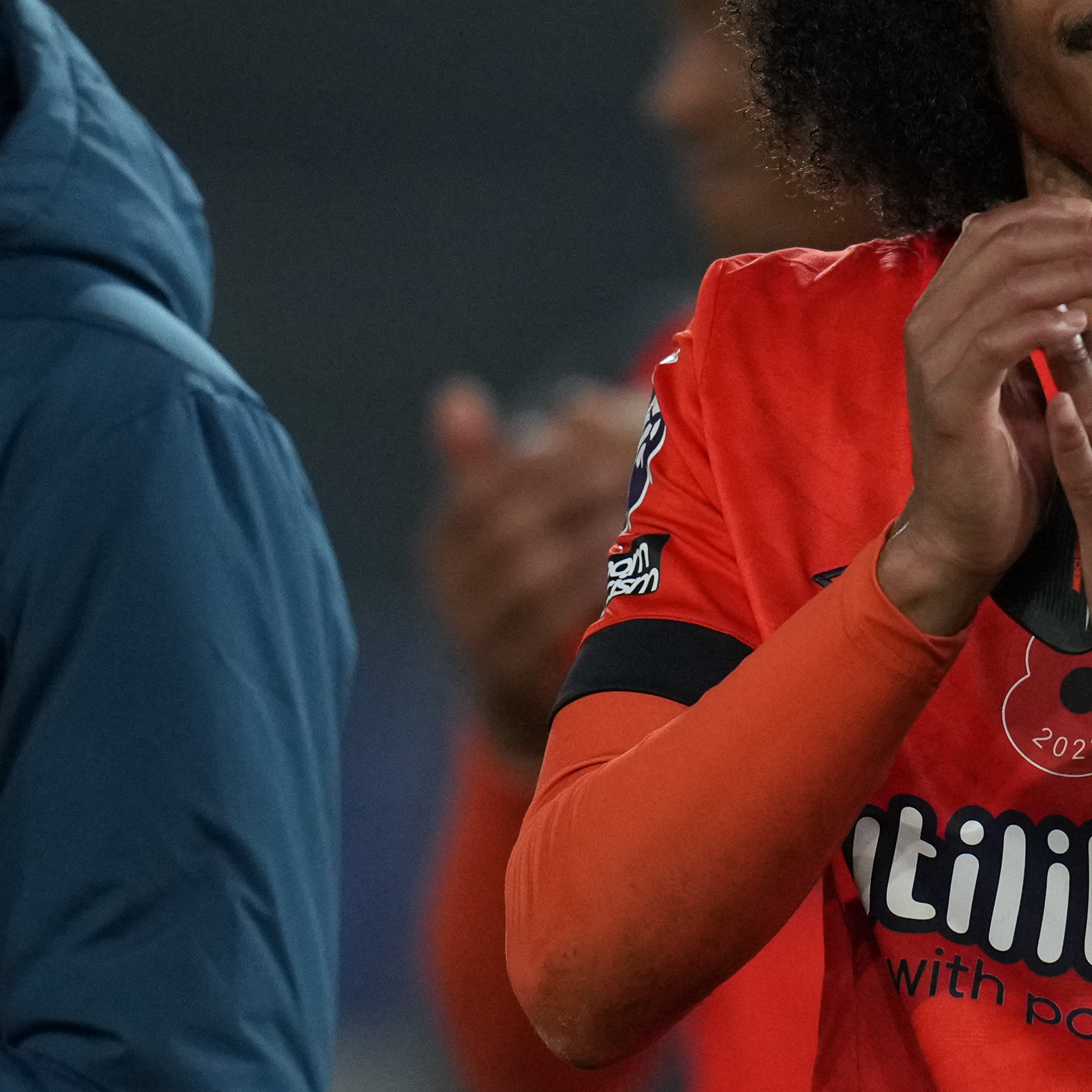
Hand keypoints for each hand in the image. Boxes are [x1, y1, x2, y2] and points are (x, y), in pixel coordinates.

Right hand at [424, 378, 648, 764]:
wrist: (526, 698)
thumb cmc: (532, 585)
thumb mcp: (505, 523)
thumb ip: (491, 461)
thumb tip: (454, 393)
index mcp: (445, 536)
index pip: (486, 484)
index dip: (549, 459)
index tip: (607, 438)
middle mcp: (445, 584)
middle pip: (509, 527)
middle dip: (578, 494)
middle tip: (642, 470)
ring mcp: (468, 633)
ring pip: (529, 577)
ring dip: (592, 544)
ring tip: (646, 517)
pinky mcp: (500, 679)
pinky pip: (545, 633)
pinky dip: (590, 601)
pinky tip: (638, 577)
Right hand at [877, 197, 1091, 634]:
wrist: (968, 534)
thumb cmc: (1007, 457)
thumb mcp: (1028, 376)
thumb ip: (1040, 324)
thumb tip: (1079, 275)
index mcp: (948, 309)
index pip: (993, 232)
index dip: (1048, 216)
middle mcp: (931, 321)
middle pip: (1003, 246)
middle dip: (1076, 240)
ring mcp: (935, 358)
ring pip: (1006, 283)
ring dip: (1075, 273)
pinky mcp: (950, 398)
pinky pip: (995, 340)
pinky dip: (1042, 324)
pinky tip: (1084, 325)